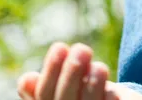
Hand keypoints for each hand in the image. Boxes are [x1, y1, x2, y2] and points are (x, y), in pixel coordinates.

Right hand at [17, 42, 141, 99]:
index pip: (44, 93)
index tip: (61, 46)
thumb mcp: (61, 89)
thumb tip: (28, 80)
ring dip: (92, 86)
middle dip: (72, 73)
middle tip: (82, 49)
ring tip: (99, 67)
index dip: (51, 71)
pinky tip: (114, 91)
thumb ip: (41, 87)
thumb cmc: (79, 96)